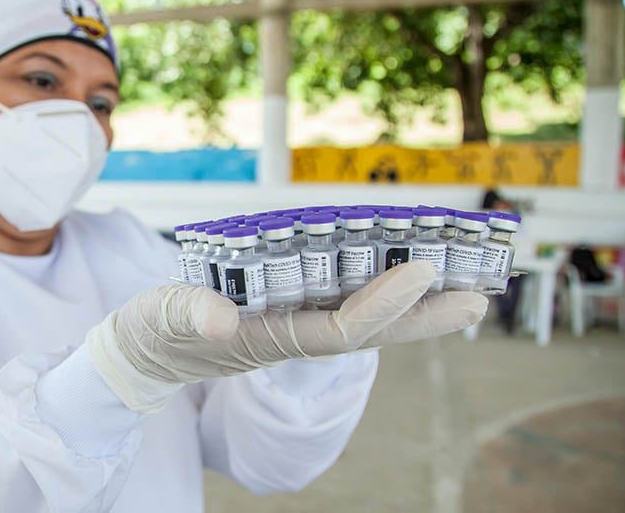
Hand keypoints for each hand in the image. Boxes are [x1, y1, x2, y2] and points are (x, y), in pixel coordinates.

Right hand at [87, 262, 486, 412]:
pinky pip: (345, 305)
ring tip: (462, 287)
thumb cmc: (153, 332)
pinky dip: (382, 294)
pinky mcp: (287, 315)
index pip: (340, 328)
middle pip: (371, 332)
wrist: (146, 353)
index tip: (424, 269)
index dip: (384, 303)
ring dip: (414, 307)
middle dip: (424, 316)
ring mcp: (292, 327)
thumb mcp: (162, 317)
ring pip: (365, 319)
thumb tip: (217, 320)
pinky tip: (404, 278)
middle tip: (478, 297)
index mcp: (268, 339)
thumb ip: (188, 315)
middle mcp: (292, 336)